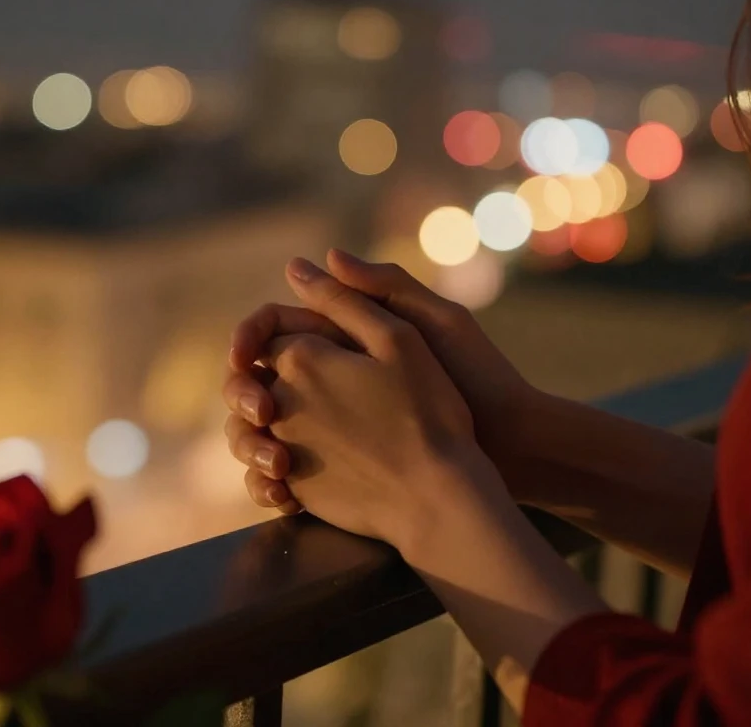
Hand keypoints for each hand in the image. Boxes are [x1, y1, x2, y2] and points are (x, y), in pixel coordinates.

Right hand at [223, 249, 537, 514]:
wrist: (510, 448)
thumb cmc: (478, 378)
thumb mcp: (436, 325)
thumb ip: (382, 289)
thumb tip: (318, 257)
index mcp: (348, 338)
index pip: (276, 328)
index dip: (250, 339)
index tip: (240, 358)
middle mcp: (331, 379)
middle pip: (259, 380)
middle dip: (241, 395)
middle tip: (258, 414)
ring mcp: (330, 427)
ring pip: (263, 429)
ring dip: (249, 443)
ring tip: (272, 464)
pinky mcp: (333, 470)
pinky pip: (285, 472)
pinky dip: (271, 482)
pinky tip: (280, 493)